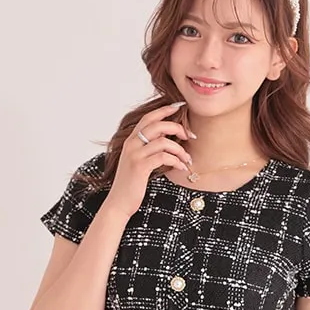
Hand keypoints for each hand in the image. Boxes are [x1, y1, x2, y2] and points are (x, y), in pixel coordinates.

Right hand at [104, 102, 192, 216]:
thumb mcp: (138, 162)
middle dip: (177, 128)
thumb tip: (168, 141)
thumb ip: (148, 150)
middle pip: (158, 125)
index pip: (148, 118)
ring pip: (164, 142)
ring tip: (187, 159)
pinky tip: (181, 168)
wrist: (119, 202)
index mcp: (131, 140)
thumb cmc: (132, 184)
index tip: (180, 106)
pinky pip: (164, 157)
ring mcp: (135, 155)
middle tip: (190, 136)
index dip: (164, 110)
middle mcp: (131, 144)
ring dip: (180, 150)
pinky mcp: (140, 167)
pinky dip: (176, 161)